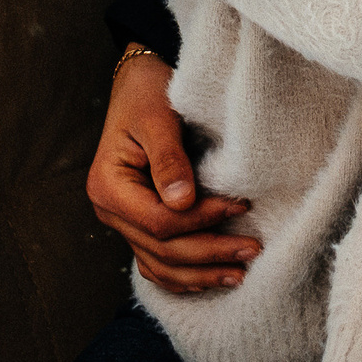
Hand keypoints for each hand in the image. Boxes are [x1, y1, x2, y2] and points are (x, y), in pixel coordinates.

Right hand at [87, 50, 258, 293]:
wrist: (139, 84)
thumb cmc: (149, 94)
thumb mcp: (158, 117)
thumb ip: (169, 159)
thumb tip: (182, 202)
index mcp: (109, 185)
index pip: (157, 221)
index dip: (200, 220)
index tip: (238, 205)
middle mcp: (110, 210)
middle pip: (161, 248)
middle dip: (209, 254)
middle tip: (253, 249)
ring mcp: (123, 221)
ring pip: (160, 264)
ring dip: (200, 274)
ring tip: (240, 273)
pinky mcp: (139, 224)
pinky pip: (158, 261)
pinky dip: (184, 275)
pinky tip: (213, 277)